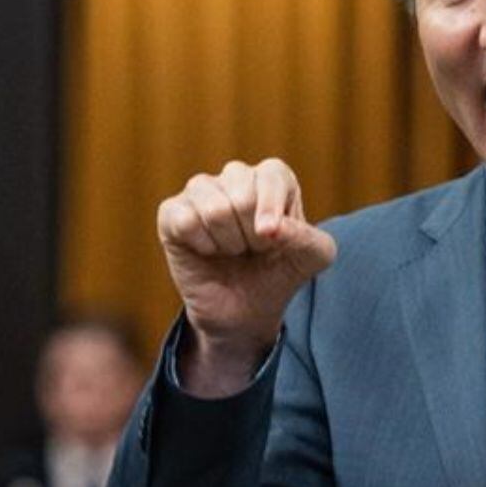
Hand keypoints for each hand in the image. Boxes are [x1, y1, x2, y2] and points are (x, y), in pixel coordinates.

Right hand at [156, 158, 337, 395]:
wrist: (244, 310)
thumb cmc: (278, 274)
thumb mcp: (314, 260)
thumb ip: (313, 241)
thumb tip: (275, 228)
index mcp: (273, 177)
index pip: (272, 176)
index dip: (272, 212)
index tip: (272, 241)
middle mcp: (236, 176)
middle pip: (242, 197)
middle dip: (252, 236)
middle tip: (253, 249)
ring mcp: (201, 190)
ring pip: (215, 209)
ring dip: (228, 243)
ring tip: (232, 250)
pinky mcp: (172, 211)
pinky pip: (185, 221)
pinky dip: (202, 246)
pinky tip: (207, 251)